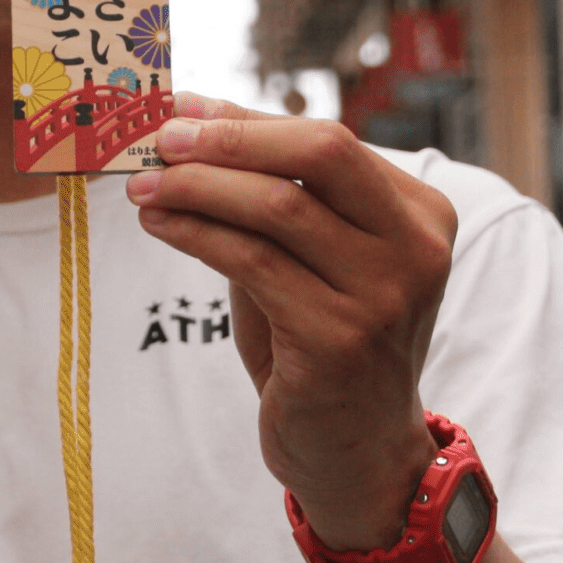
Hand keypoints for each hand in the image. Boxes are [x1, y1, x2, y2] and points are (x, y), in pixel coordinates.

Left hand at [124, 94, 455, 550]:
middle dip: (230, 139)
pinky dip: (195, 233)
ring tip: (142, 186)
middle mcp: (415, 247)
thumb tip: (193, 121)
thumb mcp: (313, 258)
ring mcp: (384, 294)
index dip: (246, 120)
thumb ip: (275, 194)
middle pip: (321, 152)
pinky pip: (252, 262)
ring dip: (197, 187)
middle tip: (160, 139)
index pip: (328, 139)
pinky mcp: (340, 339)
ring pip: (277, 206)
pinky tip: (160, 224)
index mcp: (420, 213)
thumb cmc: (321, 341)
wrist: (356, 452)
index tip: (179, 110)